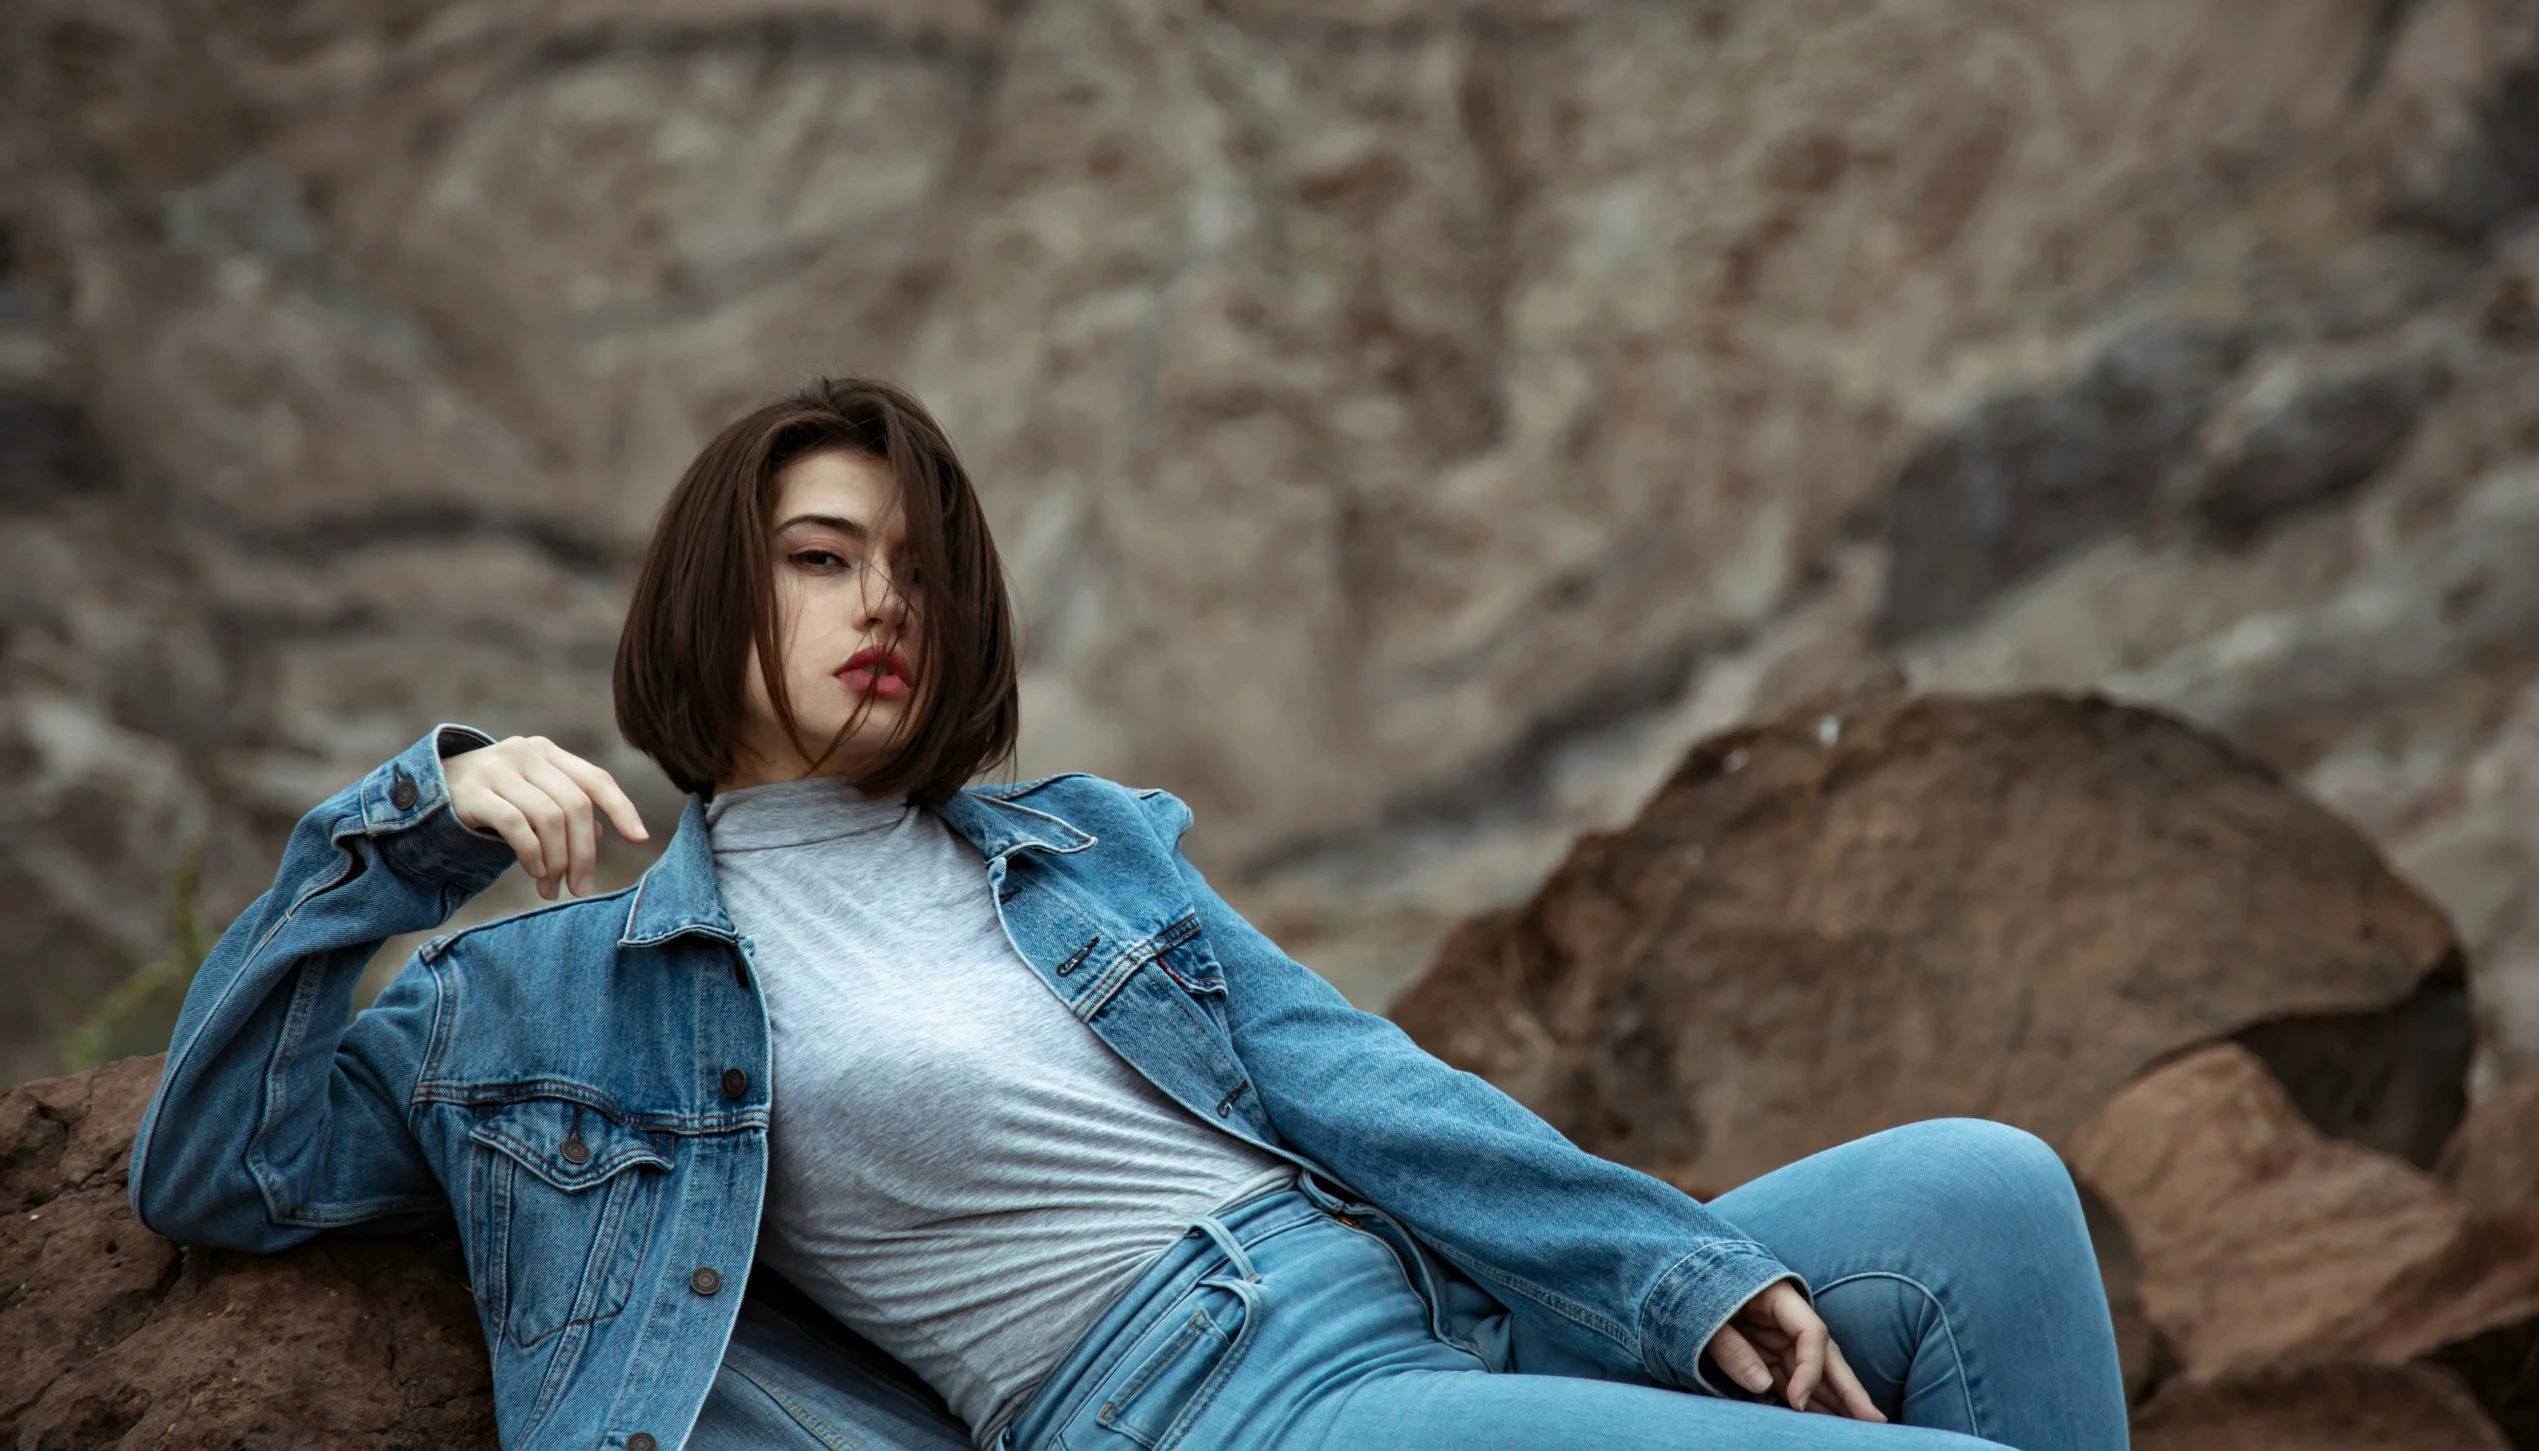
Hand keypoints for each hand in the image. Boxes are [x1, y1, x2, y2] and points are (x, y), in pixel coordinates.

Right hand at [444, 736, 648, 899]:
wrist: (425, 793)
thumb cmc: (490, 799)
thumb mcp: (531, 798)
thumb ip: (565, 809)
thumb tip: (602, 835)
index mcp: (547, 752)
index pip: (595, 779)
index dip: (622, 808)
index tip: (640, 838)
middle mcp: (526, 753)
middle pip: (576, 806)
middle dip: (584, 853)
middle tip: (580, 888)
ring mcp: (498, 768)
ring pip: (549, 818)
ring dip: (557, 861)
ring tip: (551, 888)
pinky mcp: (473, 791)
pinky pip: (517, 825)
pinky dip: (532, 853)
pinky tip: (535, 872)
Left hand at [1704, 1281, 1884, 1420]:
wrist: (1679, 1276)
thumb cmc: (1692, 1290)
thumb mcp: (1705, 1314)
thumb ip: (1731, 1348)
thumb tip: (1762, 1385)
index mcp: (1777, 1297)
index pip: (1812, 1333)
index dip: (1811, 1369)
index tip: (1797, 1402)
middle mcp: (1786, 1320)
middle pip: (1826, 1355)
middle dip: (1850, 1389)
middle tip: (1874, 1420)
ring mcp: (1778, 1338)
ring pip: (1815, 1372)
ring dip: (1836, 1401)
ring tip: (1860, 1429)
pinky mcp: (1767, 1355)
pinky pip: (1793, 1380)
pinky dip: (1810, 1401)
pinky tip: (1827, 1421)